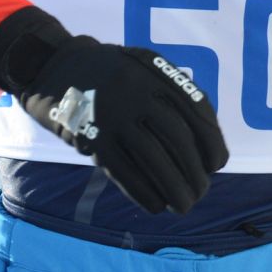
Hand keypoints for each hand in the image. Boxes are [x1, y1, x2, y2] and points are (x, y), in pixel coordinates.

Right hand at [0, 6, 228, 214]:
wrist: (54, 66)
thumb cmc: (109, 71)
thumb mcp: (143, 65)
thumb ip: (172, 90)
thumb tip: (205, 135)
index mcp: (155, 72)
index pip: (196, 109)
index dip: (212, 140)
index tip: (218, 163)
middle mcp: (136, 92)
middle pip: (177, 137)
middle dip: (195, 170)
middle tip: (202, 190)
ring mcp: (112, 116)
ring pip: (152, 158)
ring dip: (174, 188)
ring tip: (185, 205)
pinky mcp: (90, 138)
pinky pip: (122, 171)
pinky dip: (143, 193)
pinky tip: (157, 205)